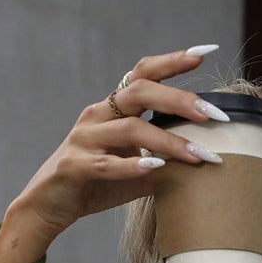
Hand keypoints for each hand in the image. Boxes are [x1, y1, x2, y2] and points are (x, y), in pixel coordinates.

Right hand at [0, 46, 226, 262]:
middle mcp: (98, 115)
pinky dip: (131, 165)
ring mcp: (84, 138)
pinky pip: (106, 163)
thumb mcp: (135, 171)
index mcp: (113, 109)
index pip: (143, 74)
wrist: (48, 208)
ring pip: (130, 129)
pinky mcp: (74, 165)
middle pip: (140, 92)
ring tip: (198, 155)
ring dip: (168, 141)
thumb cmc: (93, 185)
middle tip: (213, 114)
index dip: (172, 62)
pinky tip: (154, 169)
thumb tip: (201, 164)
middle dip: (180, 100)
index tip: (204, 54)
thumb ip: (162, 162)